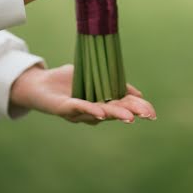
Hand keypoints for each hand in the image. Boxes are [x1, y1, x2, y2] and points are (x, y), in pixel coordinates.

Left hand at [10, 64, 156, 124]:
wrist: (39, 83)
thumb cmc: (67, 80)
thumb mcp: (94, 76)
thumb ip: (113, 82)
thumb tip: (138, 93)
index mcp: (102, 102)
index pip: (123, 105)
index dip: (138, 109)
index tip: (153, 112)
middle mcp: (92, 111)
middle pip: (115, 112)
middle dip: (132, 113)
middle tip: (148, 115)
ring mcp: (79, 111)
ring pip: (100, 114)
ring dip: (115, 114)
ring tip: (130, 117)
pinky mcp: (64, 109)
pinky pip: (79, 109)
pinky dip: (90, 110)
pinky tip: (101, 112)